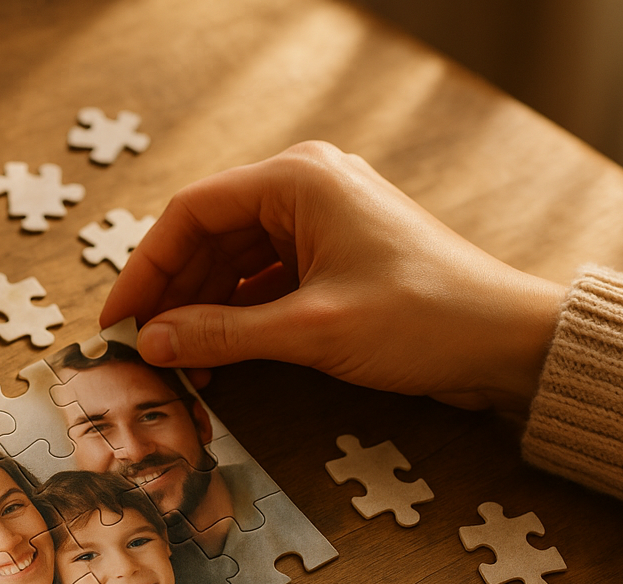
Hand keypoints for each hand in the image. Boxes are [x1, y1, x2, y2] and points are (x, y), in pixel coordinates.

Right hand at [101, 141, 565, 412]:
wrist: (503, 342)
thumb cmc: (422, 318)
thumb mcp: (311, 329)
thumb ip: (224, 334)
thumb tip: (154, 341)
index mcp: (297, 180)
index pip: (191, 213)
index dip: (145, 268)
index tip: (118, 318)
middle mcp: (304, 190)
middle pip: (208, 238)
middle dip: (172, 295)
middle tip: (142, 348)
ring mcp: (319, 225)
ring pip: (233, 264)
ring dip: (203, 312)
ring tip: (179, 363)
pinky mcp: (331, 260)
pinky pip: (263, 283)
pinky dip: (237, 319)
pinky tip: (218, 358)